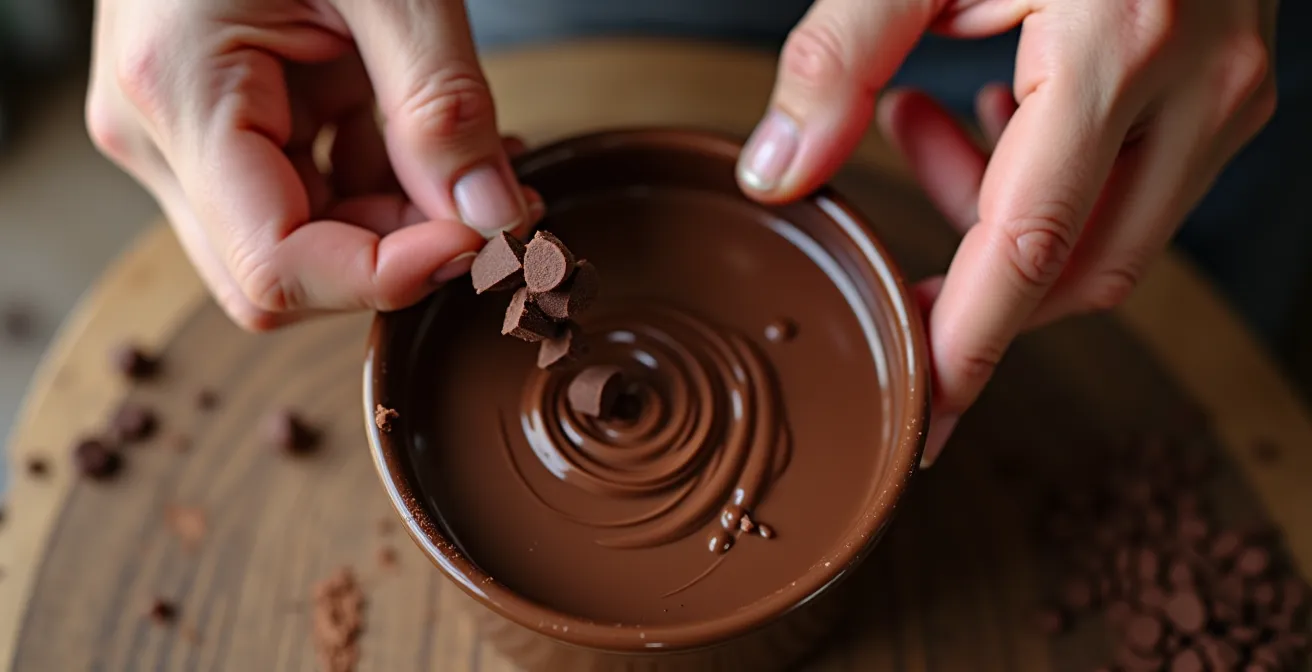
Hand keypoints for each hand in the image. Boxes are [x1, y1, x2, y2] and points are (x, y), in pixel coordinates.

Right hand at [88, 0, 539, 329]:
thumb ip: (444, 108)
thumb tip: (495, 222)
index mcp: (178, 93)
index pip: (275, 267)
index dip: (387, 277)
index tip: (481, 241)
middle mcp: (158, 132)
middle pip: (281, 275)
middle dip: (395, 257)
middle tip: (490, 213)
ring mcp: (182, 131)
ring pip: (300, 244)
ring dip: (400, 225)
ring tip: (481, 165)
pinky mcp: (221, 120)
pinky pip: (307, 194)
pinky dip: (385, 189)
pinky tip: (443, 150)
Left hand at [740, 0, 1276, 465]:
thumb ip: (839, 56)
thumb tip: (778, 177)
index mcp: (1117, 47)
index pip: (1030, 251)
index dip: (969, 349)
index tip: (925, 420)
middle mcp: (1196, 88)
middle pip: (1074, 269)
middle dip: (971, 282)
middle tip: (892, 228)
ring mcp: (1227, 94)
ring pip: (1107, 239)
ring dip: (1000, 217)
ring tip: (924, 116)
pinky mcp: (1226, 91)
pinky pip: (1133, 188)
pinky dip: (1047, 181)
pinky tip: (993, 106)